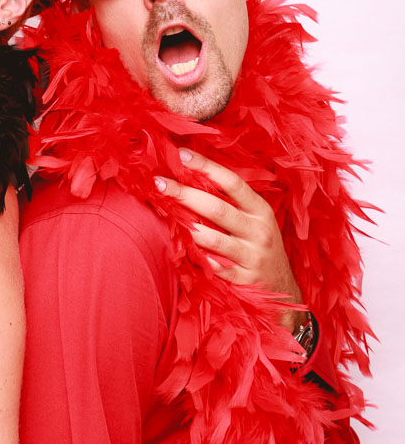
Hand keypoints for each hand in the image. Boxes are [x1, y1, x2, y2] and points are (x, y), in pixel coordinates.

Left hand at [155, 149, 301, 329]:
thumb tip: (192, 177)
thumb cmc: (260, 246)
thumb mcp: (254, 221)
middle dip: (185, 194)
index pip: (232, 182)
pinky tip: (180, 249)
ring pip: (213, 239)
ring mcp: (252, 257)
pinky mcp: (244, 280)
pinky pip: (214, 268)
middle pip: (217, 208)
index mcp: (260, 210)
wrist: (283, 289)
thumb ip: (230, 202)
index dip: (207, 167)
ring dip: (185, 226)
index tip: (182, 154)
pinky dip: (197, 258)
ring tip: (163, 213)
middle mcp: (258, 231)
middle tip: (159, 183)